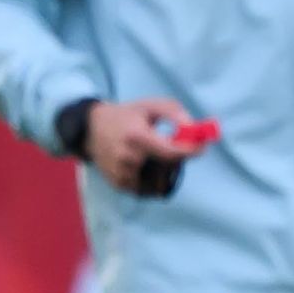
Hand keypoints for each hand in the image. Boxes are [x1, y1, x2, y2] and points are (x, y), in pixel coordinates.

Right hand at [83, 95, 201, 197]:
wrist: (91, 129)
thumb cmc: (128, 115)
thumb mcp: (152, 106)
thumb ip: (176, 114)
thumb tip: (195, 129)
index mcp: (136, 137)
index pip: (172, 152)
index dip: (191, 151)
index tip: (202, 146)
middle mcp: (127, 158)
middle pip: (169, 165)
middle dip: (179, 156)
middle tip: (179, 145)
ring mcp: (122, 173)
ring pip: (161, 177)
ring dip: (167, 167)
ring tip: (155, 152)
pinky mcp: (119, 184)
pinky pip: (149, 186)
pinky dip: (155, 176)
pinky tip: (147, 163)